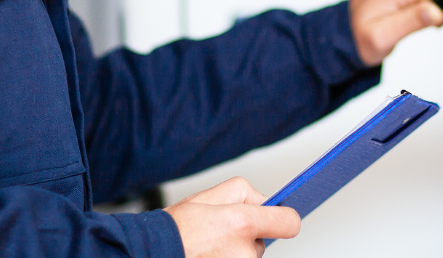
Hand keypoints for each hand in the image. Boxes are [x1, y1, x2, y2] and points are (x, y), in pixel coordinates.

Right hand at [164, 177, 299, 257]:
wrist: (153, 253)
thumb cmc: (177, 228)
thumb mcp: (210, 195)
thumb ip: (246, 192)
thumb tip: (266, 201)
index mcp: (243, 224)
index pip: (289, 223)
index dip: (284, 217)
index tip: (281, 217)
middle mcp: (245, 253)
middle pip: (263, 242)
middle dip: (248, 235)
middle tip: (221, 231)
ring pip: (249, 257)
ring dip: (236, 251)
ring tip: (211, 245)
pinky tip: (210, 253)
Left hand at [349, 0, 442, 65]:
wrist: (347, 31)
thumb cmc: (362, 35)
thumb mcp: (385, 36)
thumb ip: (412, 21)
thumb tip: (437, 11)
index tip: (437, 23)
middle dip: (442, 10)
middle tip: (424, 26)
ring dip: (436, 9)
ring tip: (415, 23)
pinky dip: (429, 6)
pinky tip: (414, 16)